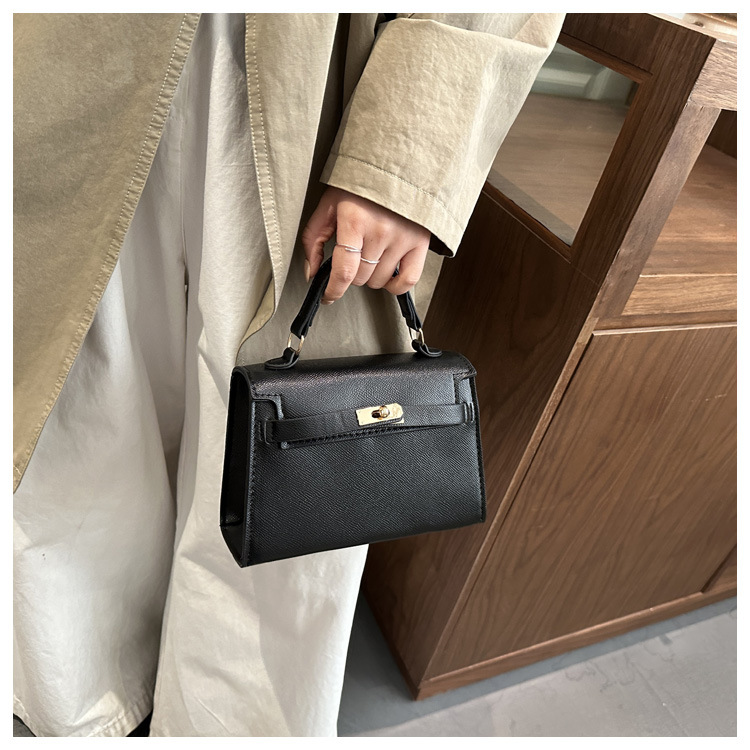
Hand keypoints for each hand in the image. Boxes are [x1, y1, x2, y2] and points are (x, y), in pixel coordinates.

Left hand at [301, 186, 430, 303]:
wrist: (397, 164)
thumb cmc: (360, 184)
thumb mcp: (329, 204)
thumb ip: (315, 239)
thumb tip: (311, 272)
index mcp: (355, 219)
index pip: (344, 270)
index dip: (334, 290)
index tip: (328, 296)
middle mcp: (380, 230)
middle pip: (360, 277)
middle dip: (352, 273)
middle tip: (353, 256)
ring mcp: (402, 237)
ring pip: (379, 281)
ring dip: (371, 276)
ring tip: (371, 256)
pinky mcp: (420, 242)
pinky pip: (408, 280)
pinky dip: (395, 286)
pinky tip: (387, 276)